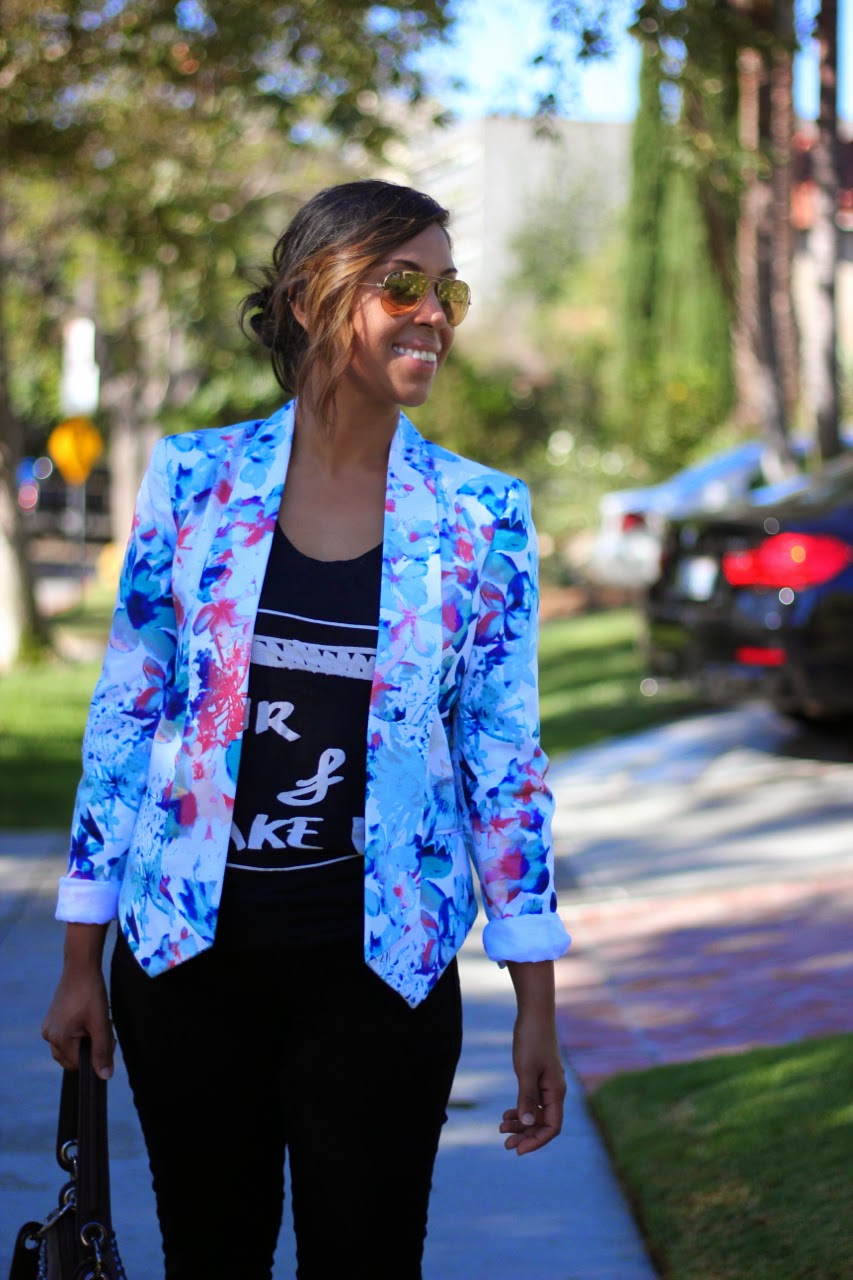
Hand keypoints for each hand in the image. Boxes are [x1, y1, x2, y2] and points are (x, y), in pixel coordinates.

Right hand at [42, 937, 114, 1079]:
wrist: (81, 967)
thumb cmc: (91, 994)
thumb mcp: (101, 1023)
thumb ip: (103, 1051)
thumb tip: (104, 1077)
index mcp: (58, 1039)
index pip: (78, 1064)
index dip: (96, 1056)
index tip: (108, 1039)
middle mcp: (48, 1036)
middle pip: (72, 1058)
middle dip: (90, 1049)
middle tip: (103, 1028)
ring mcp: (48, 1027)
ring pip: (70, 1047)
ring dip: (85, 1040)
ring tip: (96, 1021)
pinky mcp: (52, 1019)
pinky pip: (66, 1036)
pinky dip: (79, 1032)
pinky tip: (88, 1017)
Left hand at [499, 1014, 565, 1155]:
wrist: (534, 1014)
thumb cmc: (531, 1040)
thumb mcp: (525, 1070)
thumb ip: (526, 1097)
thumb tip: (526, 1123)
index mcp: (555, 1092)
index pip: (552, 1127)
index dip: (537, 1141)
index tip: (518, 1149)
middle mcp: (554, 1091)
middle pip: (543, 1123)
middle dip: (525, 1135)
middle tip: (505, 1144)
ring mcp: (547, 1085)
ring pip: (536, 1113)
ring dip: (521, 1124)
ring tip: (501, 1128)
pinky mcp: (539, 1077)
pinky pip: (532, 1101)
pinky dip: (520, 1109)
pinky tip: (507, 1113)